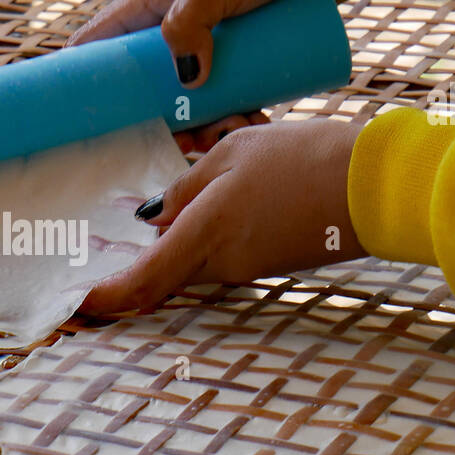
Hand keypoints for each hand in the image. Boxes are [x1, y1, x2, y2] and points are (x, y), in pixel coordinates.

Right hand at [66, 0, 303, 151]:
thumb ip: (189, 22)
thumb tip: (186, 81)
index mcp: (144, 11)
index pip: (96, 50)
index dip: (85, 84)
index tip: (94, 122)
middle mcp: (167, 35)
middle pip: (146, 93)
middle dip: (164, 123)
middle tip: (190, 141)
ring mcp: (202, 48)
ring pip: (188, 102)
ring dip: (206, 126)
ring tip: (235, 129)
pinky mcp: (234, 59)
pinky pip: (225, 98)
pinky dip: (234, 117)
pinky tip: (253, 124)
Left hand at [81, 119, 365, 313]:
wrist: (376, 186)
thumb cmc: (304, 158)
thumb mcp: (234, 152)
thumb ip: (188, 186)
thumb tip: (154, 216)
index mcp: (206, 231)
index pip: (145, 279)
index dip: (108, 296)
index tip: (78, 303)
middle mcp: (223, 261)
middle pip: (165, 269)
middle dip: (142, 258)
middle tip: (120, 238)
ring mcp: (248, 267)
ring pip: (195, 258)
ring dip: (183, 236)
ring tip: (193, 196)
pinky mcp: (270, 264)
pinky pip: (224, 252)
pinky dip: (212, 233)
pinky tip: (232, 198)